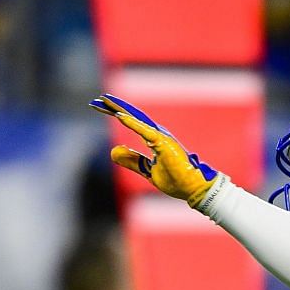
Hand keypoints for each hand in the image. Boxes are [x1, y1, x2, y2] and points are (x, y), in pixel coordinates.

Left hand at [89, 94, 223, 208]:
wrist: (193, 189)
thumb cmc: (176, 180)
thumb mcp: (148, 171)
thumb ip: (133, 161)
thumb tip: (114, 152)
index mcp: (154, 139)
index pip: (132, 122)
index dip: (116, 113)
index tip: (100, 106)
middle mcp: (157, 134)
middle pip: (132, 117)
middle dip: (114, 108)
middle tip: (96, 100)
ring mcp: (161, 137)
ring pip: (136, 119)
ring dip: (120, 110)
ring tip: (105, 101)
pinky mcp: (163, 143)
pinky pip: (144, 131)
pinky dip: (131, 123)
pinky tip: (118, 116)